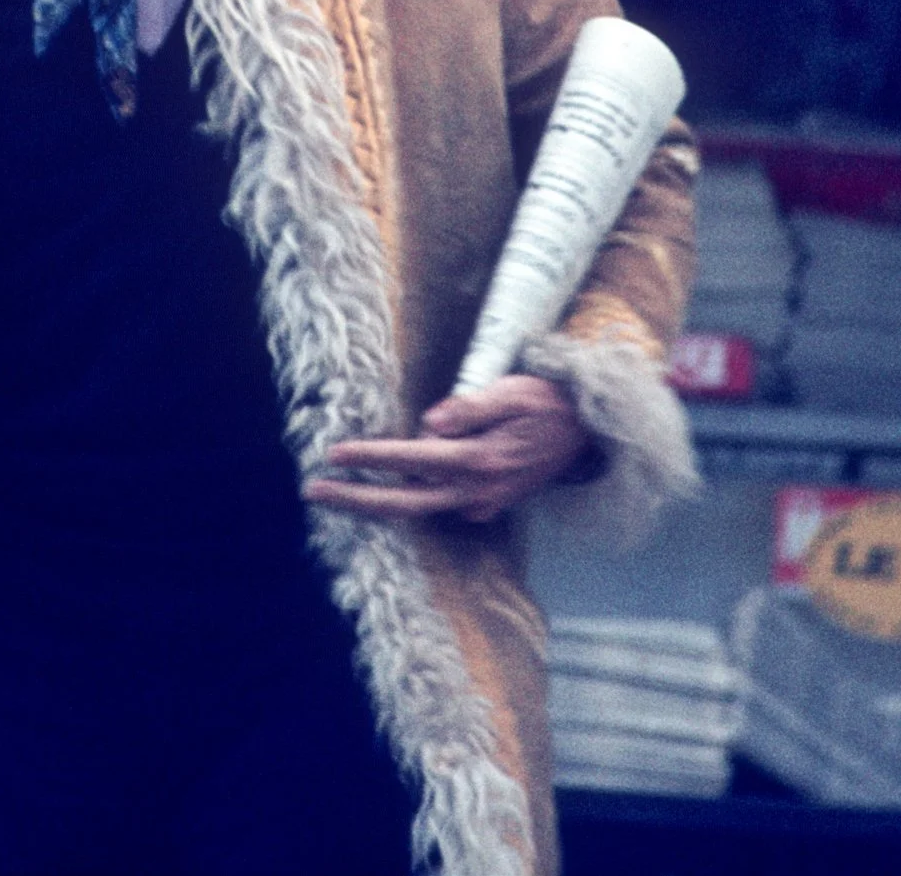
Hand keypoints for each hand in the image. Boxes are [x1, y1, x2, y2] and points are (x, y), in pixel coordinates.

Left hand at [304, 374, 595, 523]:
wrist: (587, 433)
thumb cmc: (547, 403)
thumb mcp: (512, 393)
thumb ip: (470, 409)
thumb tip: (429, 422)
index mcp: (480, 460)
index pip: (412, 459)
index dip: (370, 456)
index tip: (333, 454)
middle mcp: (477, 492)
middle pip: (404, 503)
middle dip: (356, 498)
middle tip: (313, 490)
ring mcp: (482, 505)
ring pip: (418, 507)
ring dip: (376, 501)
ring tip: (335, 490)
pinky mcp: (486, 507)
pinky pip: (438, 504)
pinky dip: (408, 498)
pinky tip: (385, 489)